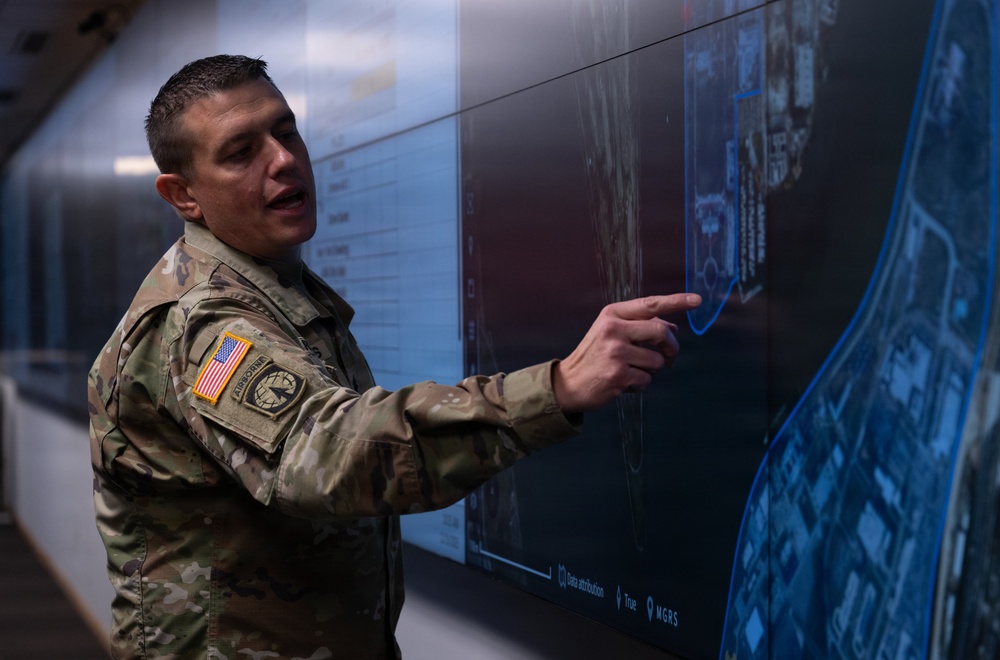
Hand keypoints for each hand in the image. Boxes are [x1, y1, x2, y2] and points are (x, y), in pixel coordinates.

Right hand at [552, 294, 700, 412]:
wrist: (569, 382)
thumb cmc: (595, 356)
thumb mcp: (611, 332)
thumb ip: (640, 326)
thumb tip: (673, 327)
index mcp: (612, 314)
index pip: (650, 305)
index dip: (676, 301)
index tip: (697, 300)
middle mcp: (613, 329)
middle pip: (661, 333)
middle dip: (671, 347)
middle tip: (670, 357)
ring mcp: (615, 352)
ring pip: (657, 361)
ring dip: (651, 370)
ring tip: (633, 371)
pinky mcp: (618, 375)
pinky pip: (647, 380)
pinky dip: (640, 384)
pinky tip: (624, 383)